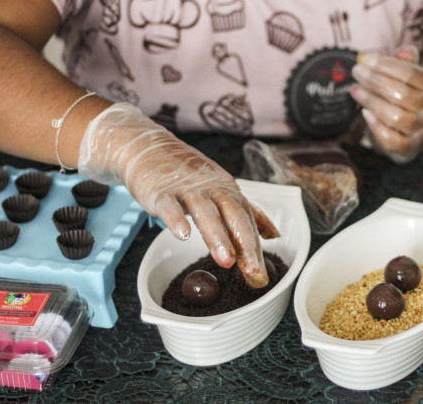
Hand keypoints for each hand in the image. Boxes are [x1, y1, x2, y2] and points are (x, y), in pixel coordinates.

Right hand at [77, 102, 269, 287]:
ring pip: (205, 212)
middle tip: (252, 270)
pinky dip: (177, 219)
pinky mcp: (161, 192)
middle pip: (233, 214)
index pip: (247, 220)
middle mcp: (212, 189)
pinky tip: (183, 235)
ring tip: (226, 260)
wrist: (148, 146)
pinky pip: (170, 206)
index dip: (255, 248)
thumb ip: (248, 213)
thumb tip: (275, 235)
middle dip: (244, 243)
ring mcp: (186, 189)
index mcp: (228, 190)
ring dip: (217, 236)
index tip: (260, 276)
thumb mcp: (222, 189)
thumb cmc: (187, 173)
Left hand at [350, 46, 422, 162]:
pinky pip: (392, 139)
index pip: (411, 73)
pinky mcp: (408, 147)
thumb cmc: (404, 97)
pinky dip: (375, 126)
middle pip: (403, 94)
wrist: (412, 131)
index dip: (385, 65)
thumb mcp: (407, 77)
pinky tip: (365, 113)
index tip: (363, 59)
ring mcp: (420, 130)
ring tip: (355, 91)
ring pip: (396, 117)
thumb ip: (404, 62)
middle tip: (356, 72)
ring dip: (371, 101)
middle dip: (375, 82)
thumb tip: (404, 49)